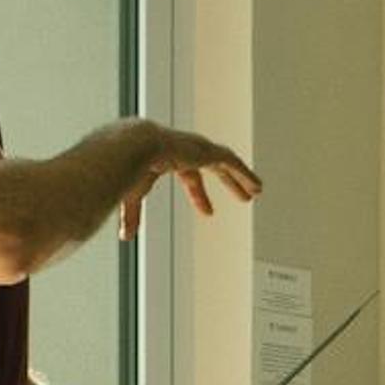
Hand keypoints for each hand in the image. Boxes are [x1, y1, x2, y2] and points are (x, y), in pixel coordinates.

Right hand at [119, 125, 259, 239]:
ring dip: (242, 177)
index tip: (208, 211)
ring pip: (226, 163)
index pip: (189, 176)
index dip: (199, 195)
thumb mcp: (133, 195)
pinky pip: (231, 161)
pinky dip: (245, 173)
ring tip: (256, 191)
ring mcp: (198, 148)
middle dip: (228, 181)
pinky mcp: (207, 150)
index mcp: (169, 157)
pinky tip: (257, 186)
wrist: (133, 147)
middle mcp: (185, 150)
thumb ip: (132, 215)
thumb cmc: (129, 168)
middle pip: (212, 166)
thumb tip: (126, 236)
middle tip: (242, 194)